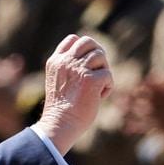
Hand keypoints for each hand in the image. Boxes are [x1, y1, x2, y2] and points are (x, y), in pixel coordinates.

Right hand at [36, 35, 112, 154]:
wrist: (60, 125)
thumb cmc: (62, 109)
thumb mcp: (60, 81)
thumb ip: (70, 67)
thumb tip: (94, 57)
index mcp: (55, 61)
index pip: (73, 39)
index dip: (84, 48)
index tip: (87, 63)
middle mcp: (66, 61)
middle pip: (89, 42)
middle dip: (97, 54)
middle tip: (98, 71)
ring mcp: (78, 69)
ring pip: (100, 56)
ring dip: (103, 71)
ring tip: (96, 88)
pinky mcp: (91, 80)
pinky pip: (108, 75)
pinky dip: (107, 87)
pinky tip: (98, 98)